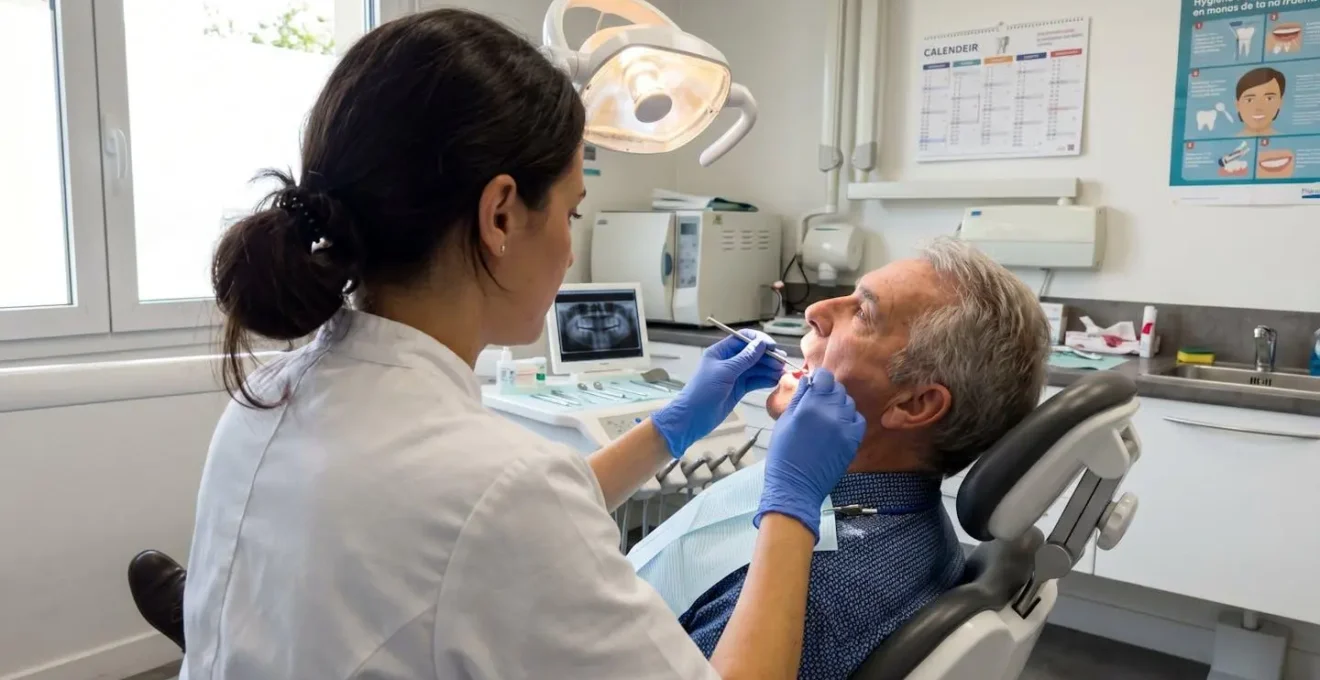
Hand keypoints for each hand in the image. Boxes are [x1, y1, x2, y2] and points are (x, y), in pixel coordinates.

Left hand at [651, 331, 783, 457]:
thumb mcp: (725, 372)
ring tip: (782, 373)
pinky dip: (765, 380)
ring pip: (755, 368)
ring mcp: (734, 375)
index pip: (743, 339)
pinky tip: (775, 380)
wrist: (693, 418)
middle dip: (767, 357)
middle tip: (782, 363)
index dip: (759, 340)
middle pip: (752, 354)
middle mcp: (729, 361)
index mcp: (721, 352)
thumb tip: (762, 343)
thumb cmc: (704, 391)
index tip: (773, 347)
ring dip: (769, 369)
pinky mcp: (739, 389)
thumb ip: (745, 359)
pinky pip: (754, 381)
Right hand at [755, 369, 865, 540]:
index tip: (815, 382)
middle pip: (838, 388)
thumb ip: (798, 398)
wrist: (796, 487)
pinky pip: (857, 419)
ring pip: (848, 402)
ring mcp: (845, 427)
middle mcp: (831, 413)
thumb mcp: (784, 422)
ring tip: (826, 415)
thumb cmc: (783, 455)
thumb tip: (807, 381)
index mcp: (810, 406)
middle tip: (818, 401)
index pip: (825, 377)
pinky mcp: (853, 441)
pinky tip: (838, 425)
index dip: (819, 377)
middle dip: (828, 391)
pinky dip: (850, 418)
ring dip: (838, 404)